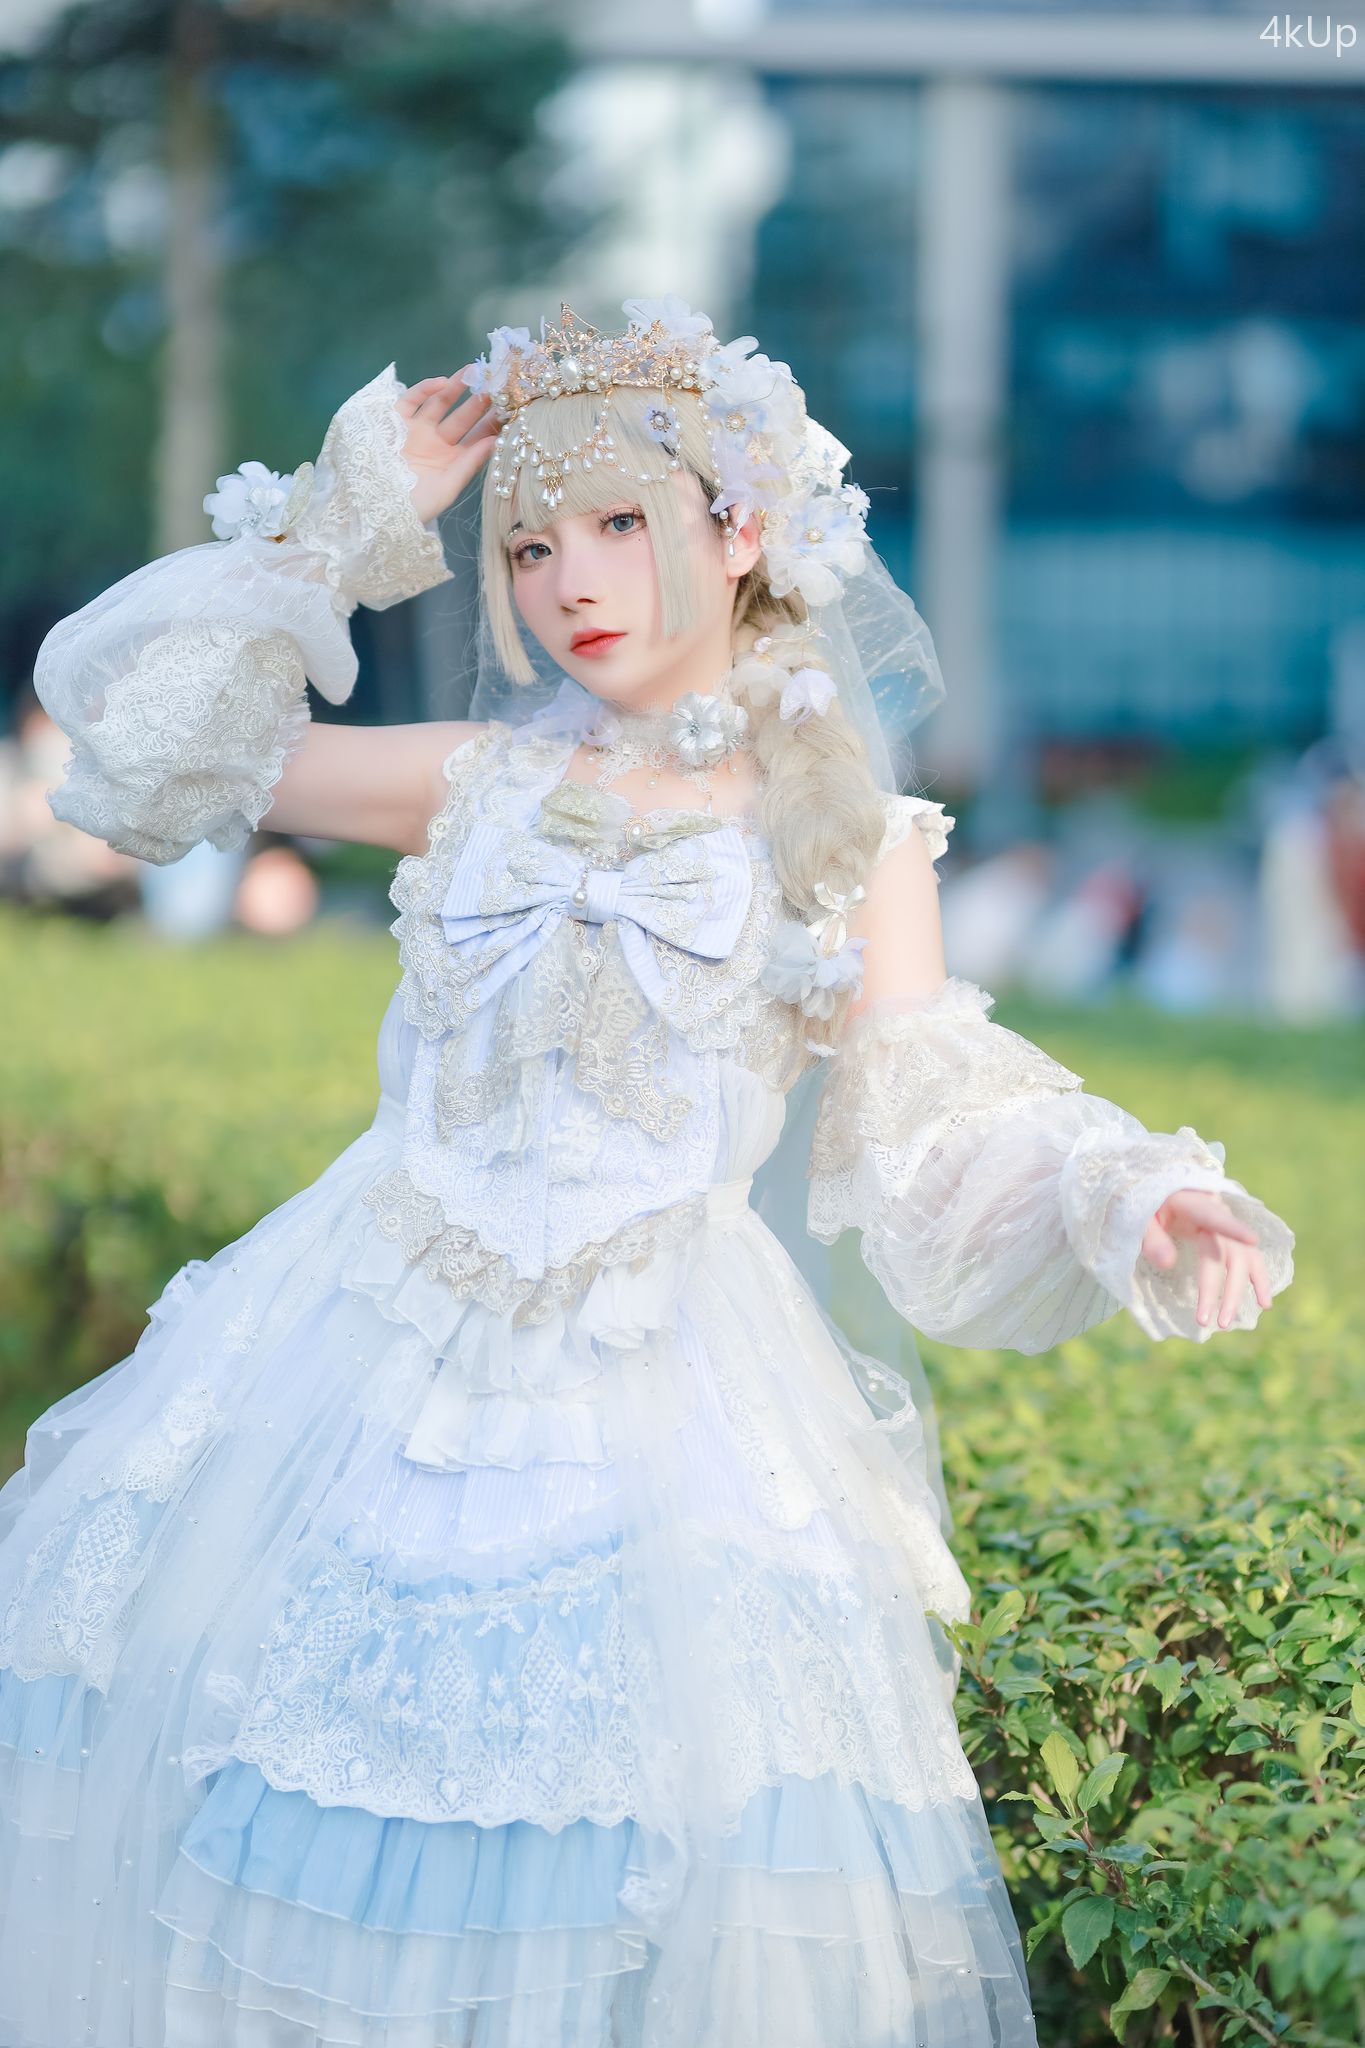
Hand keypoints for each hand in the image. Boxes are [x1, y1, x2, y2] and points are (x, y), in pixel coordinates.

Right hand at [394, 370, 498, 524]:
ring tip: (474, 373)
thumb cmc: (415, 506)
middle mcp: (437, 442)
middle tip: (497, 383)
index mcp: (452, 460)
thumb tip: (496, 440)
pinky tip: (442, 382)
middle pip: (462, 417)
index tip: (511, 406)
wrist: (376, 510)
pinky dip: (425, 389)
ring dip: (456, 387)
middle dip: (479, 401)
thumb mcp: (448, 487)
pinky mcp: (396, 421)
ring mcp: (417, 430)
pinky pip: (411, 400)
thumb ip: (470, 463)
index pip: (477, 437)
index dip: (493, 422)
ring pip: (439, 403)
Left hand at [1140, 1188, 1274, 1329]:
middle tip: (1212, 1322)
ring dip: (1240, 1290)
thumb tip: (1168, 1263)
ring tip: (1229, 1322)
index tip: (1252, 1240)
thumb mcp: (1138, 1219)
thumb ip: (1152, 1239)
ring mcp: (1225, 1225)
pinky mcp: (1228, 1236)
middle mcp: (1216, 1212)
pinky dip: (1257, 1278)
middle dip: (1224, 1289)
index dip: (1234, 1227)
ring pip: (1242, 1259)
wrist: (1154, 1195)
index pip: (1214, 1216)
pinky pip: (1248, 1258)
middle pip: (1229, 1252)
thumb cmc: (1144, 1207)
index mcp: (1192, 1202)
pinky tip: (1263, 1302)